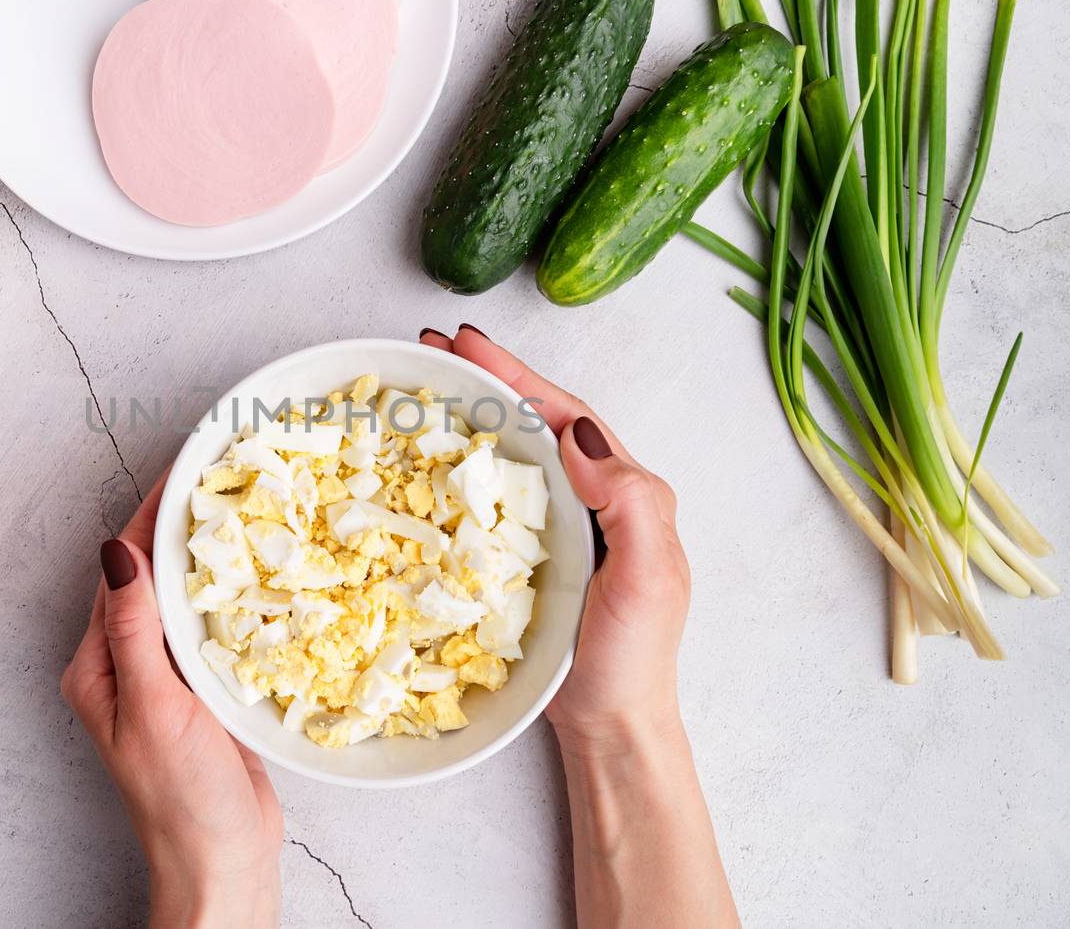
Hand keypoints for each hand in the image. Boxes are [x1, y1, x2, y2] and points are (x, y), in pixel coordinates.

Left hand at [61, 475, 282, 928]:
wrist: (223, 863)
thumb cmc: (183, 798)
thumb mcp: (155, 706)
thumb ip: (135, 629)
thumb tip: (117, 551)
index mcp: (98, 666)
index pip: (121, 570)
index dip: (150, 515)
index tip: (185, 468)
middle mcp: (123, 665)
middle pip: (149, 575)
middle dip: (178, 523)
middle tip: (221, 471)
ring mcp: (163, 678)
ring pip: (181, 596)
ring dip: (206, 553)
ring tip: (241, 504)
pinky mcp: (200, 692)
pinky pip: (209, 626)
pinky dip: (229, 593)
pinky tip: (256, 570)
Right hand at [421, 324, 690, 752]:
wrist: (610, 724)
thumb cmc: (633, 657)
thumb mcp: (651, 577)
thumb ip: (629, 503)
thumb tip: (578, 438)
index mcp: (624, 490)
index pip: (566, 415)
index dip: (516, 375)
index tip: (466, 346)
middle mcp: (589, 499)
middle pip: (532, 421)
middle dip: (483, 379)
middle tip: (428, 350)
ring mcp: (555, 527)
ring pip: (508, 454)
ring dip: (467, 416)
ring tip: (418, 388)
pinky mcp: (523, 557)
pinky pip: (488, 500)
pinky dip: (457, 471)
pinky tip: (424, 463)